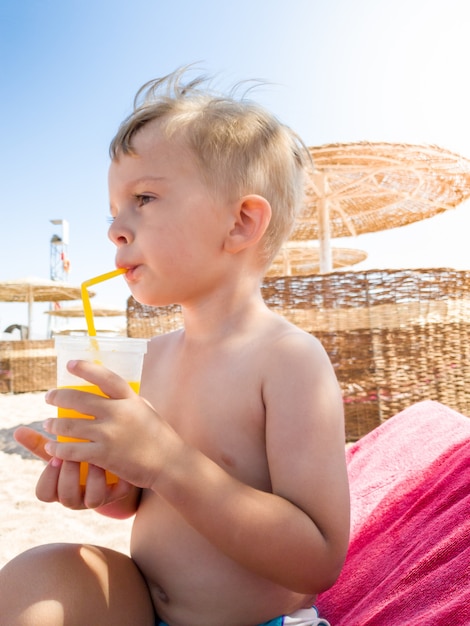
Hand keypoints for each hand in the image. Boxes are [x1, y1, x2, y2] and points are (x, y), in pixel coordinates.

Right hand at [14, 425, 135, 510]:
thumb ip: (42, 443)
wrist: (117, 461)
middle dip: (69, 475)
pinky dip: (116, 478)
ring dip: (93, 478)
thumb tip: (18, 430)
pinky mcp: (120, 492)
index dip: (48, 477)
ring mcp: (99, 498)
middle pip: (66, 497)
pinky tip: (116, 460)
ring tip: (96, 458)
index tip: (55, 456)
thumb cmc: (81, 455)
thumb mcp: (63, 450)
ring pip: (92, 500)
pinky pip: (118, 493)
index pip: (44, 493)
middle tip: (75, 454)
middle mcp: (78, 498)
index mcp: (60, 488)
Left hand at [42, 359, 176, 490]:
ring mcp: (110, 434)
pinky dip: (59, 448)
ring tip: (48, 423)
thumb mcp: (146, 410)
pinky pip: (73, 450)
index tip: (70, 364)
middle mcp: (119, 412)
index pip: (105, 377)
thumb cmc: (159, 436)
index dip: (85, 368)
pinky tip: (52, 447)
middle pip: (79, 399)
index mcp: (130, 398)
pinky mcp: (104, 455)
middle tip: (49, 396)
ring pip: (71, 424)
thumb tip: (108, 391)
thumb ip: (128, 401)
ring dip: (54, 423)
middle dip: (59, 396)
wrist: (169, 463)